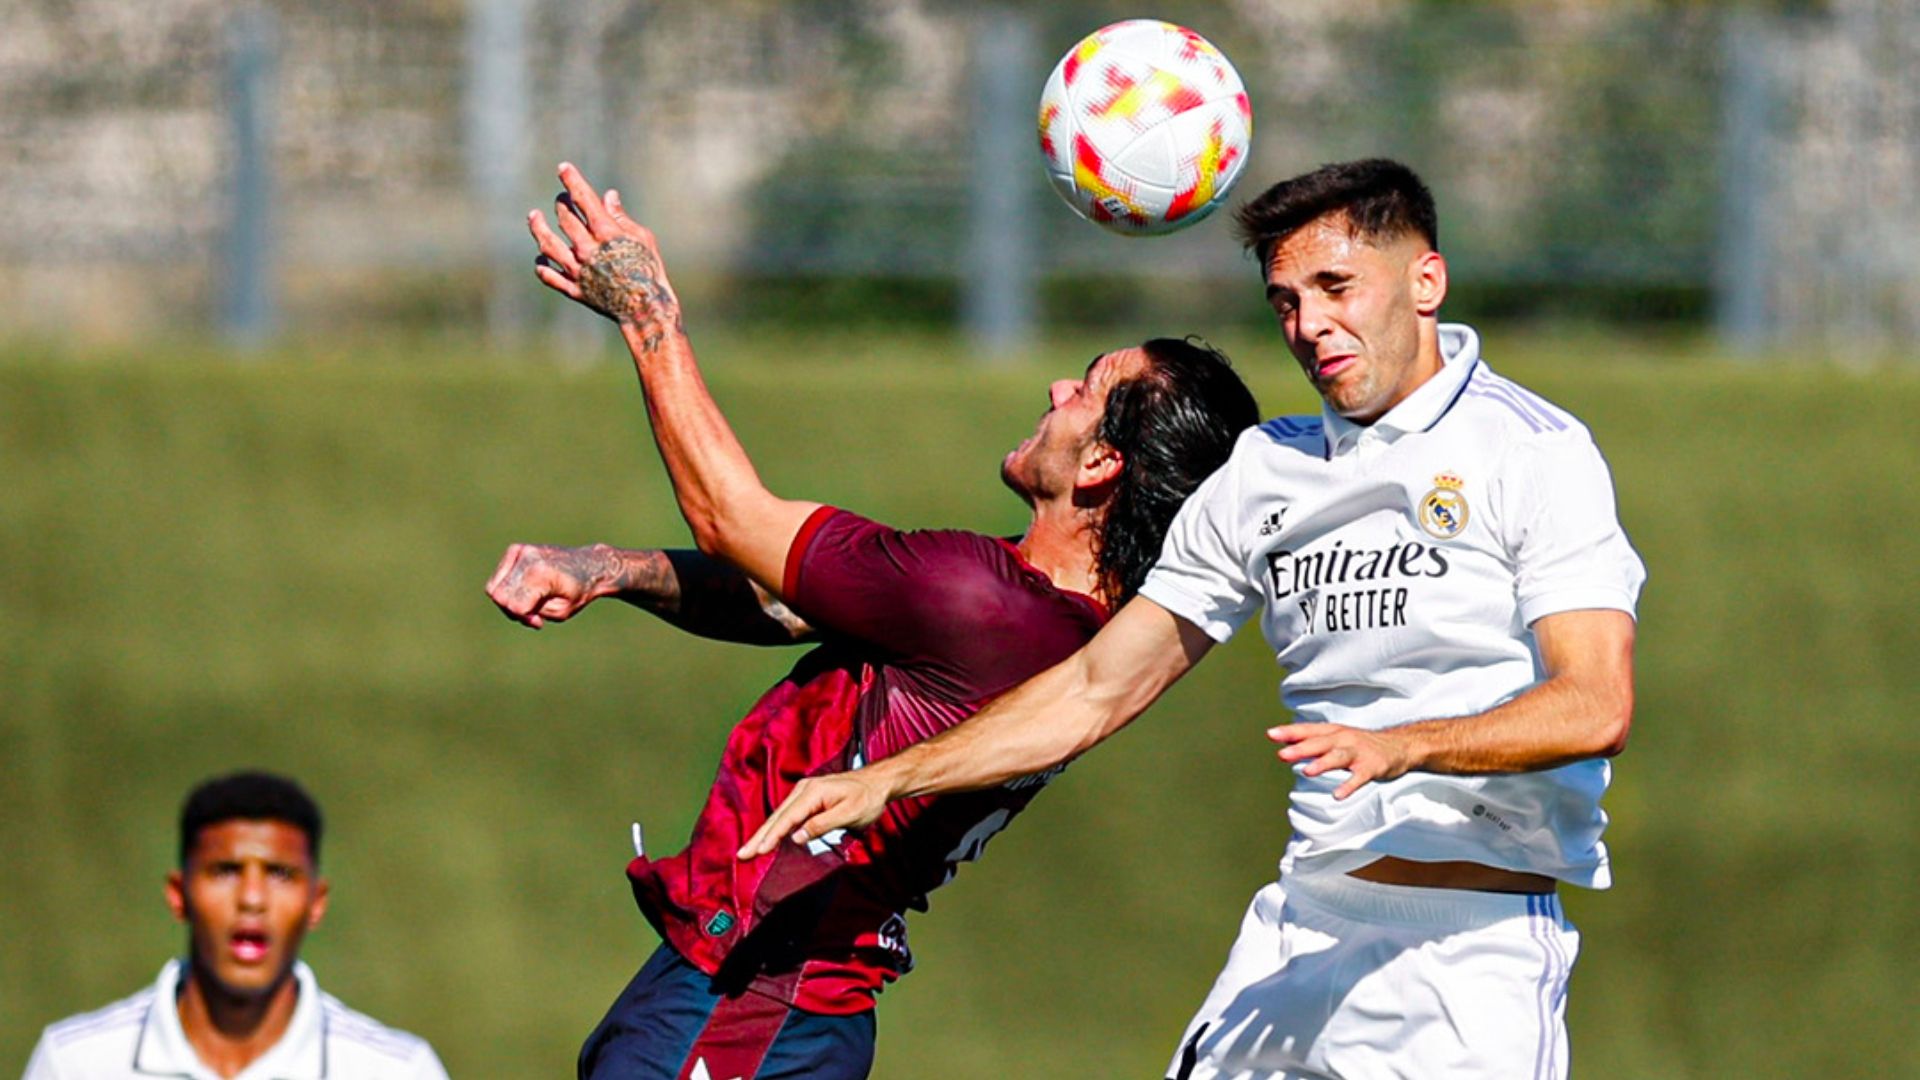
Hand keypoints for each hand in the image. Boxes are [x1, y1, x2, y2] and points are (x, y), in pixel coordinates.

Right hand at [485, 543, 615, 628]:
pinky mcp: (516, 550)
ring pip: (494, 588)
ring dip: (509, 601)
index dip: (523, 618)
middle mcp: (527, 559)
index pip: (513, 605)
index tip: (539, 622)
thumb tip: (508, 604)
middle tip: (535, 616)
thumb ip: (532, 611)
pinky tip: (527, 592)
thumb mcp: (560, 611)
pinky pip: (499, 578)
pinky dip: (508, 589)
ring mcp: (520, 551)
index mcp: (539, 574)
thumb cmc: (578, 591)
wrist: (590, 565)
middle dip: (513, 611)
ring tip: (532, 605)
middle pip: (500, 597)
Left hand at [527, 162, 683, 345]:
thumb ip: (620, 217)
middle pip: (564, 218)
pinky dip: (543, 266)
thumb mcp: (642, 238)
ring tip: (534, 216)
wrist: (645, 309)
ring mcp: (577, 270)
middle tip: (562, 199)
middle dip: (561, 203)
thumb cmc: (650, 269)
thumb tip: (607, 196)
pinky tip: (540, 259)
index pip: (583, 198)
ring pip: (547, 244)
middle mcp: (586, 249)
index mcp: (605, 232)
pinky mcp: (574, 290)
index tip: (563, 168)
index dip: (571, 180)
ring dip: (538, 228)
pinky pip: (550, 276)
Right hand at [737, 771, 892, 859]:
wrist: (878, 782)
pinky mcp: (806, 797)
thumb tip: (797, 837)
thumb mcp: (850, 814)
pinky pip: (786, 814)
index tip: (757, 851)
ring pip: (779, 815)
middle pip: (777, 817)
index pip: (787, 818)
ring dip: (763, 833)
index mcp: (813, 792)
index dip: (772, 836)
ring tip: (748, 850)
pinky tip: (766, 838)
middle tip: (742, 855)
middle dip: (759, 837)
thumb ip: (823, 824)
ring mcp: (804, 792)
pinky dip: (774, 827)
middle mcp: (804, 789)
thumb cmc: (867, 799)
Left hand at [1269, 722, 1416, 799]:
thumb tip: (1284, 744)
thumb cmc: (1361, 743)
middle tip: (1282, 754)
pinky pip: (1359, 777)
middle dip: (1301, 748)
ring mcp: (1358, 753)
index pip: (1308, 731)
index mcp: (1333, 732)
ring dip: (1322, 763)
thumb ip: (1312, 742)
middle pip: (1320, 743)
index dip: (1290, 732)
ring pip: (1338, 757)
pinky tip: (1337, 795)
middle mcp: (1344, 739)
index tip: (1271, 735)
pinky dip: (1348, 786)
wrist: (1400, 745)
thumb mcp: (1336, 738)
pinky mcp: (1372, 767)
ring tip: (1307, 771)